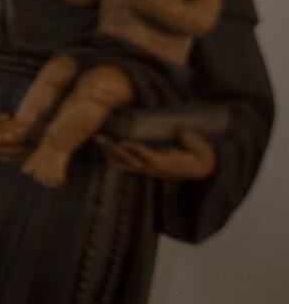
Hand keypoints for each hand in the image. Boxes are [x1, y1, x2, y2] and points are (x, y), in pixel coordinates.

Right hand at [0, 95, 28, 162]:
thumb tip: (7, 118)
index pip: (1, 142)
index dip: (17, 143)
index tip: (31, 140)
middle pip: (3, 152)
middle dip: (21, 151)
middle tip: (36, 146)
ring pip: (0, 155)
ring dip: (16, 155)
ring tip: (31, 150)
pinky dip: (8, 155)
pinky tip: (18, 151)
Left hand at [95, 130, 216, 179]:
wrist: (204, 170)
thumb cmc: (202, 156)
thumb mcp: (203, 149)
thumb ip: (194, 142)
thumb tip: (185, 133)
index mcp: (168, 164)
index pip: (149, 158)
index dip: (136, 151)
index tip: (123, 142)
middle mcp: (155, 169)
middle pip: (131, 160)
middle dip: (114, 149)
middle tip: (100, 136)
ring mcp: (149, 170)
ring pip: (126, 162)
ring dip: (111, 152)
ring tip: (98, 139)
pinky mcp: (147, 168)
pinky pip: (127, 164)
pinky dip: (115, 156)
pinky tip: (103, 149)